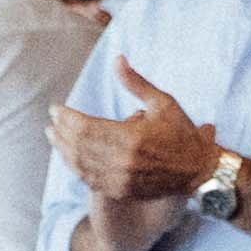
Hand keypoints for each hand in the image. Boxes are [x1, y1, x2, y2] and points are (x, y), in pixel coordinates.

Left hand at [48, 56, 220, 205]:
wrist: (198, 171)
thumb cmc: (181, 133)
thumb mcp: (164, 103)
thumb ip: (136, 83)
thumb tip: (117, 59)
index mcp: (132, 137)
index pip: (86, 127)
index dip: (66, 117)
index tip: (55, 108)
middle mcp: (123, 160)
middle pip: (79, 145)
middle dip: (61, 131)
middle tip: (51, 121)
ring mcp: (121, 179)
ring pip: (80, 164)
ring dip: (62, 149)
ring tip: (53, 136)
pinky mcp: (120, 191)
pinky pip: (88, 179)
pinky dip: (75, 167)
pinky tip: (68, 156)